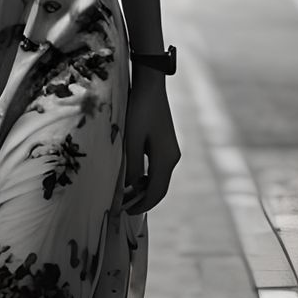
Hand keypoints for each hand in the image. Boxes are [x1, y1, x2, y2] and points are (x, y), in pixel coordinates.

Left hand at [121, 73, 179, 215]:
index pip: (156, 192)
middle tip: (124, 208)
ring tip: (125, 195)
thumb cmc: (139, 110)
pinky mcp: (166, 144)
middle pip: (160, 188)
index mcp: (166, 159)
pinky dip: (146, 178)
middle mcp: (172, 157)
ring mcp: (171, 150)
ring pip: (159, 179)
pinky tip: (133, 178)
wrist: (150, 85)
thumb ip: (131, 166)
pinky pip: (157, 168)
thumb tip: (130, 188)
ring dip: (144, 189)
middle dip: (143, 200)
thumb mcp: (132, 140)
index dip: (141, 205)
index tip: (126, 212)